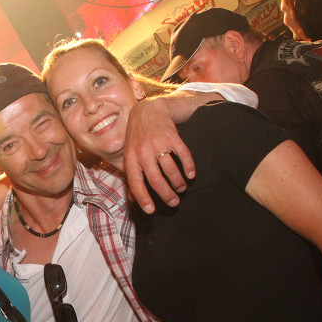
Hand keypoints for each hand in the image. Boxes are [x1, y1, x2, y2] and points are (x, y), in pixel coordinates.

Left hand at [123, 97, 195, 212]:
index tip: (151, 211)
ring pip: (170, 170)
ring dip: (178, 182)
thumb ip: (131, 176)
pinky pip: (183, 155)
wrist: (147, 110)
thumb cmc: (137, 137)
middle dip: (167, 195)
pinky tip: (191, 174)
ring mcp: (158, 143)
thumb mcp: (129, 155)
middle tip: (174, 202)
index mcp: (131, 158)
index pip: (136, 183)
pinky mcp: (172, 136)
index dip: (143, 198)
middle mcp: (143, 152)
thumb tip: (132, 200)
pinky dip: (189, 166)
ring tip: (182, 188)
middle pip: (156, 180)